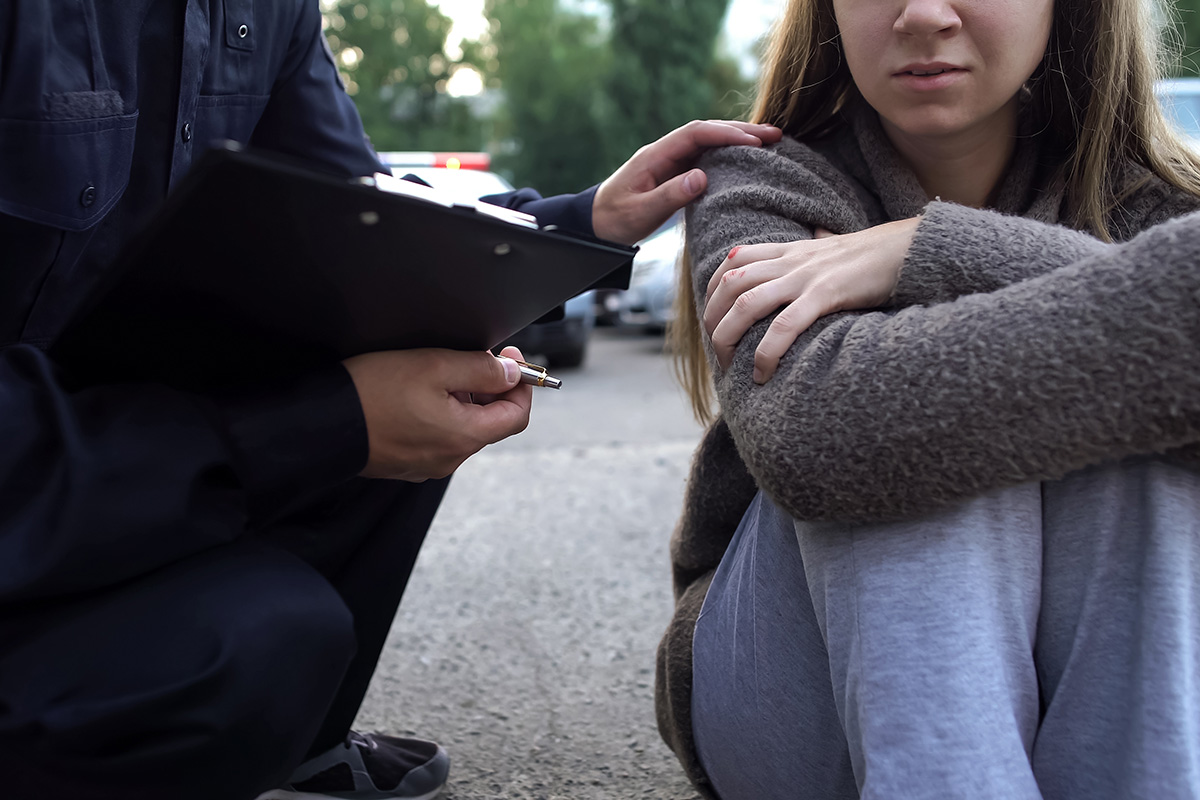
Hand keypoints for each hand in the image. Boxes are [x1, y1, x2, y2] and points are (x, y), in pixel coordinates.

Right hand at [343, 346, 532, 480]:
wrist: (320, 424)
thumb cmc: (372, 393)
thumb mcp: (434, 366)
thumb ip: (481, 370)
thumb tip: (511, 373)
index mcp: (464, 436)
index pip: (517, 415)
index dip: (521, 384)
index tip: (510, 357)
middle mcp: (450, 458)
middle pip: (491, 422)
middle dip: (490, 389)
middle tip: (474, 358)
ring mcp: (428, 464)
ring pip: (463, 428)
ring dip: (464, 400)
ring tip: (438, 374)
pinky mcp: (407, 463)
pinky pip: (437, 437)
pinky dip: (440, 414)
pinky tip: (417, 395)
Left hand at [591, 120, 782, 244]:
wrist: (595, 225)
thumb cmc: (614, 220)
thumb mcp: (641, 211)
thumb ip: (670, 195)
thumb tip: (701, 177)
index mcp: (655, 155)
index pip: (695, 134)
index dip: (725, 134)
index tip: (752, 142)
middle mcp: (665, 152)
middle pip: (707, 132)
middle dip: (741, 131)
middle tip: (774, 136)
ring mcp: (670, 162)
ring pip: (709, 143)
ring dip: (738, 140)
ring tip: (770, 143)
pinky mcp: (675, 174)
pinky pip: (706, 158)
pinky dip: (728, 156)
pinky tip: (748, 160)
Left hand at [704, 217, 919, 381]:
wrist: (910, 248)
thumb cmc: (875, 255)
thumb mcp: (836, 247)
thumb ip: (818, 244)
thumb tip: (818, 233)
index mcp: (789, 250)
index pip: (733, 259)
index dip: (713, 289)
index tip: (711, 316)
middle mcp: (790, 261)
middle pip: (729, 283)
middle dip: (713, 319)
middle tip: (717, 351)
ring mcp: (805, 277)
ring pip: (746, 304)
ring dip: (727, 337)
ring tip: (729, 366)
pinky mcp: (825, 295)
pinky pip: (784, 325)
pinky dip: (766, 352)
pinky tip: (762, 373)